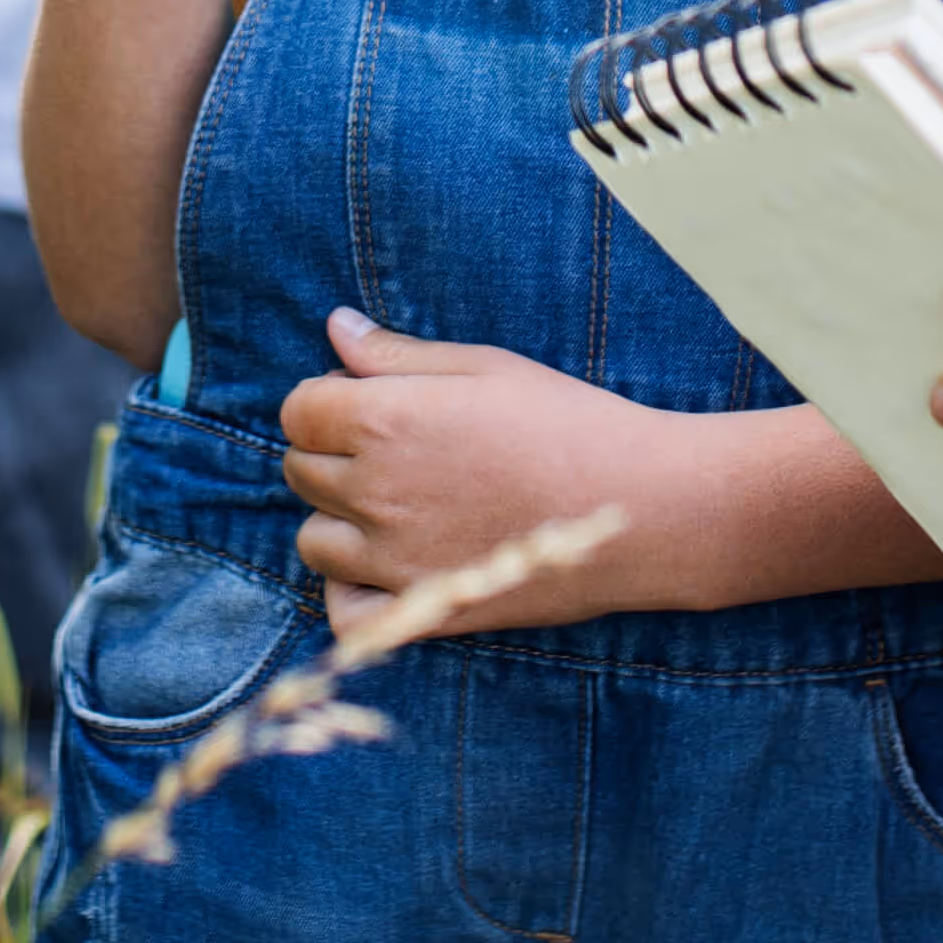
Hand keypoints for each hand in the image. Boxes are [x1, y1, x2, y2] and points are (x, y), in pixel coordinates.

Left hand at [284, 315, 679, 638]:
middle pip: (301, 471)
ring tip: (394, 506)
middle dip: (331, 453)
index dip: (326, 402)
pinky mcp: (427, 609)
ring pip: (314, 541)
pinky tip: (382, 570)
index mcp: (384, 419)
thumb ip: (397, 354)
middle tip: (395, 450)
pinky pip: (344, 614)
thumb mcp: (485, 368)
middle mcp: (377, 490)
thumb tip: (335, 328)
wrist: (645, 505)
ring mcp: (397, 558)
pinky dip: (350, 595)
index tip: (369, 404)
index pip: (298, 410)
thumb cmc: (570, 422)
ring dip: (339, 521)